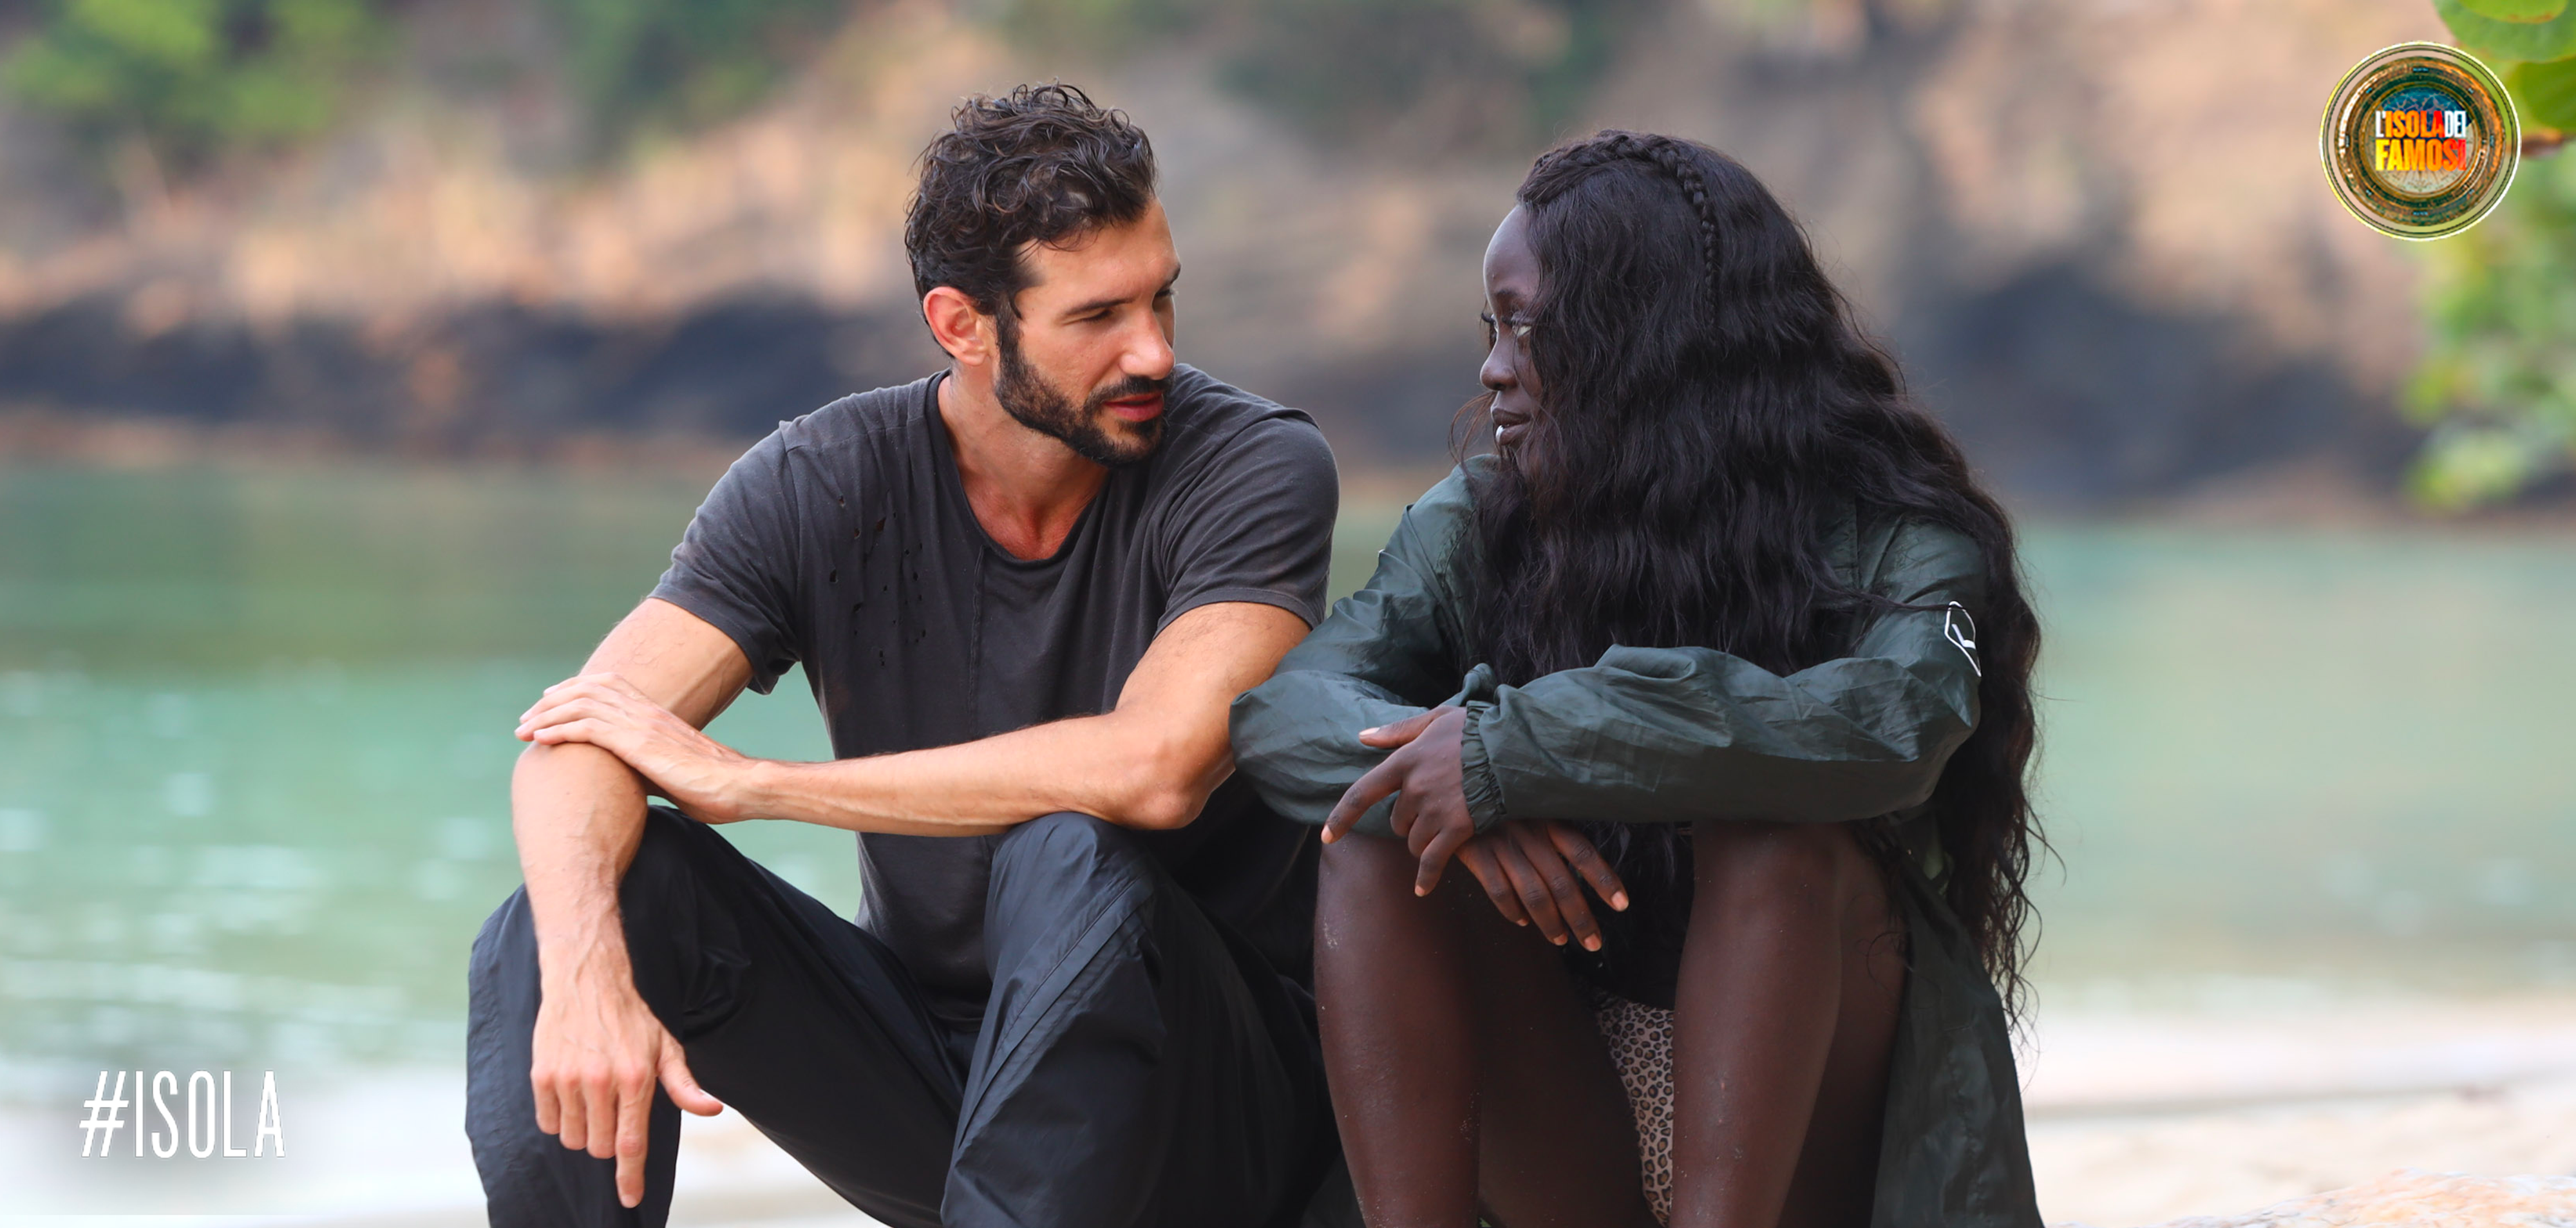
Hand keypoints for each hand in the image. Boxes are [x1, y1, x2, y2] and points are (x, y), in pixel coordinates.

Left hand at [517, 673, 754, 821]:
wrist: (738, 787)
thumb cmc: (713, 788)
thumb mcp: (671, 773)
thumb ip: (644, 769)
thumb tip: (624, 783)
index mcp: (655, 714)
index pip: (607, 684)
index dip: (574, 689)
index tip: (550, 701)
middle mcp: (645, 711)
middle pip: (587, 688)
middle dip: (552, 700)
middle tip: (527, 717)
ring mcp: (640, 724)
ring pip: (581, 703)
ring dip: (546, 714)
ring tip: (523, 728)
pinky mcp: (636, 742)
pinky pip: (587, 727)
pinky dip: (558, 729)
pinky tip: (540, 739)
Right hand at [531, 955, 724, 1207]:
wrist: (587, 980)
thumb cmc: (632, 1017)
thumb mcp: (667, 1047)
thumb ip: (685, 1085)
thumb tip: (712, 1109)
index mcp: (636, 1078)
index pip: (631, 1144)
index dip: (630, 1177)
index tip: (630, 1200)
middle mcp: (601, 1082)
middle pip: (600, 1147)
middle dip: (608, 1141)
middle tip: (614, 1110)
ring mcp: (568, 1080)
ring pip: (573, 1139)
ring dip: (584, 1130)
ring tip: (593, 1097)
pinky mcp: (542, 1076)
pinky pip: (548, 1123)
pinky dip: (560, 1118)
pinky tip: (571, 1092)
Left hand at [1324, 706, 1476, 896]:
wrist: (1516, 749)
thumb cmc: (1478, 730)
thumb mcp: (1436, 720)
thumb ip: (1398, 731)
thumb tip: (1363, 736)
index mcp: (1405, 761)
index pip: (1363, 793)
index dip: (1342, 817)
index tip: (1327, 837)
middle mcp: (1415, 788)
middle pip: (1397, 820)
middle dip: (1409, 821)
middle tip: (1434, 810)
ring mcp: (1435, 810)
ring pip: (1413, 840)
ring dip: (1422, 841)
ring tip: (1445, 829)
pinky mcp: (1457, 828)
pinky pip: (1433, 860)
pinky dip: (1426, 877)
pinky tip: (1421, 889)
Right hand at [1455, 820, 1629, 950]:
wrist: (1454, 789)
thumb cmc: (1502, 804)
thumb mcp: (1532, 809)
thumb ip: (1553, 834)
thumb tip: (1578, 872)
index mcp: (1548, 820)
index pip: (1583, 853)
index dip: (1604, 880)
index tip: (1622, 904)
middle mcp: (1530, 834)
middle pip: (1562, 883)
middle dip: (1580, 918)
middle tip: (1593, 943)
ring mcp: (1503, 845)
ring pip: (1534, 894)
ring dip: (1550, 923)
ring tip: (1561, 940)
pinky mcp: (1478, 854)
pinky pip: (1499, 891)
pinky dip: (1512, 910)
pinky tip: (1522, 921)